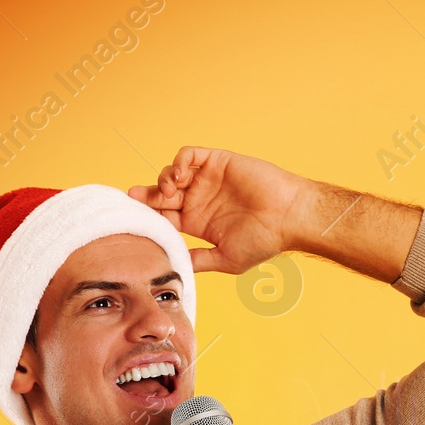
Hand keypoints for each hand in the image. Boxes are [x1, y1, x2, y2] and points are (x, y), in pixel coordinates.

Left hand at [128, 147, 310, 274]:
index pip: (165, 216)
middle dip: (147, 196)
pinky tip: (180, 176)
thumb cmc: (264, 241)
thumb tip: (174, 269)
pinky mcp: (217, 162)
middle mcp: (200, 200)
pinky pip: (189, 156)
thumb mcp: (227, 259)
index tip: (137, 219)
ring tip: (169, 191)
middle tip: (136, 198)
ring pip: (172, 174)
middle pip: (163, 194)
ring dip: (163, 180)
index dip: (150, 216)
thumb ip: (199, 261)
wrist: (289, 216)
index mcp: (198, 223)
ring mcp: (208, 180)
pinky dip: (178, 162)